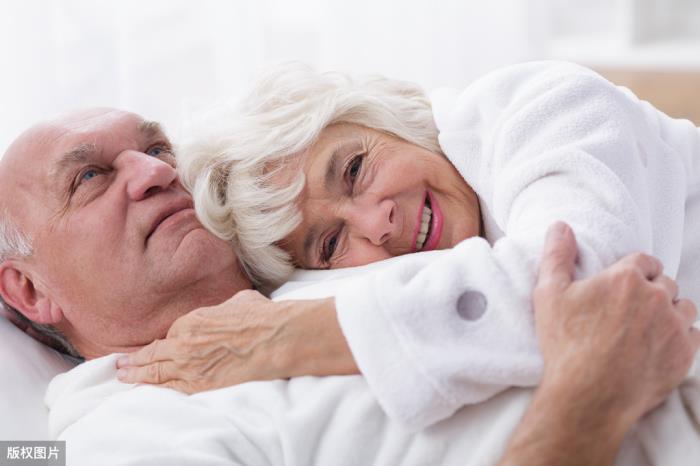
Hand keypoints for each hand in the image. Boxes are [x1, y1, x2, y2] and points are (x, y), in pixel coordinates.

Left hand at [116, 290, 357, 392]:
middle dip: (135, 360)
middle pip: (152, 354)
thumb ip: (222, 309)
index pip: (170, 334)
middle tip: (120, 364)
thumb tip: (228, 310)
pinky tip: (146, 389)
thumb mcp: (237, 301)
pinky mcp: (200, 385)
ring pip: (154, 373)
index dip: (163, 341)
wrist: (273, 339)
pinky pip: (170, 388)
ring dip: (136, 375)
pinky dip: (155, 388)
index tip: (156, 345)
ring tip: (123, 377)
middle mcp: (183, 344)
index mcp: (190, 321)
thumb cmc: (260, 317)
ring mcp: (189, 366)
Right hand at [533, 222, 699, 433]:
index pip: (644, 260)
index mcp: (626, 278)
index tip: (623, 284)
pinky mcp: (684, 354)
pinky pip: (693, 335)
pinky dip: (680, 337)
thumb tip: (560, 226)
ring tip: (647, 326)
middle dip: (651, 290)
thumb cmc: (566, 344)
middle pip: (665, 282)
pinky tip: (659, 345)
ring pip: (684, 307)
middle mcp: (657, 297)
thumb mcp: (549, 295)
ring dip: (670, 311)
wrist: (589, 396)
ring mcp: (674, 326)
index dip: (633, 271)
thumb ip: (557, 256)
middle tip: (629, 309)